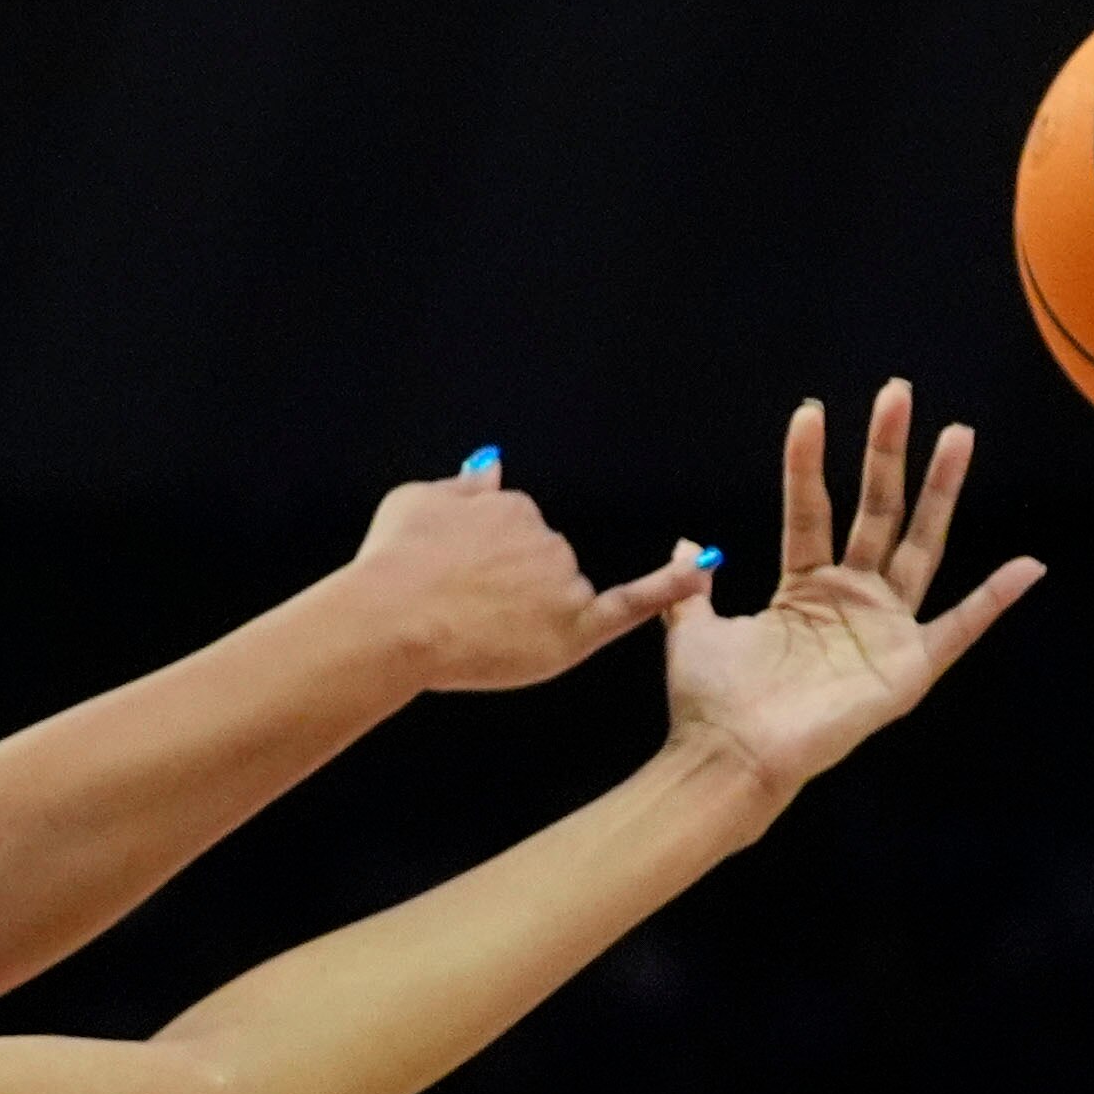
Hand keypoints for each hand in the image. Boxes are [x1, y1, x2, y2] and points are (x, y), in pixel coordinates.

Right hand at [347, 454, 714, 691]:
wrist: (392, 620)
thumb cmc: (391, 565)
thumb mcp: (414, 501)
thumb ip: (459, 486)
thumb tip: (492, 462)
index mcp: (510, 505)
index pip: (513, 532)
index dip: (485, 563)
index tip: (456, 580)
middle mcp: (546, 536)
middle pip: (542, 564)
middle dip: (512, 587)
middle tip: (460, 611)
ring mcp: (562, 582)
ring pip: (561, 598)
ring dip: (530, 614)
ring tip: (477, 632)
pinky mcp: (573, 629)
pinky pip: (632, 605)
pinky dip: (670, 587)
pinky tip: (702, 573)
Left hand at [659, 380, 1041, 791]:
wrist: (728, 758)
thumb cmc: (711, 704)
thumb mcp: (695, 633)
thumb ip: (693, 588)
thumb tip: (685, 543)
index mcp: (804, 590)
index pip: (810, 510)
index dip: (808, 464)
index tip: (810, 411)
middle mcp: (850, 600)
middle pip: (876, 511)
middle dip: (886, 453)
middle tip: (897, 393)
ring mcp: (882, 629)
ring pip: (918, 545)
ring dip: (939, 490)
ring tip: (958, 434)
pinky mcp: (907, 668)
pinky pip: (958, 629)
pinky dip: (993, 602)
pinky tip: (1028, 567)